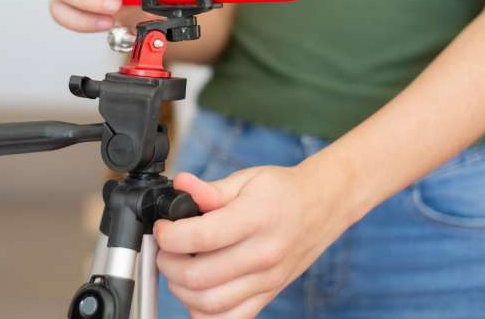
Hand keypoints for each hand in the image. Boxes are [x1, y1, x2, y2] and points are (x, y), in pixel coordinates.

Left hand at [155, 165, 352, 317]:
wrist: (321, 206)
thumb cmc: (282, 192)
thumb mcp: (247, 180)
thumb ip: (211, 189)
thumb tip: (180, 186)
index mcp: (256, 219)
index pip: (200, 237)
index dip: (169, 235)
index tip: (163, 228)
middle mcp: (263, 254)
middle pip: (198, 277)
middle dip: (167, 263)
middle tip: (165, 248)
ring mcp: (266, 280)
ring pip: (209, 304)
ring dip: (181, 290)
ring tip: (179, 267)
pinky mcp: (267, 295)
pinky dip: (204, 311)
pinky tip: (198, 289)